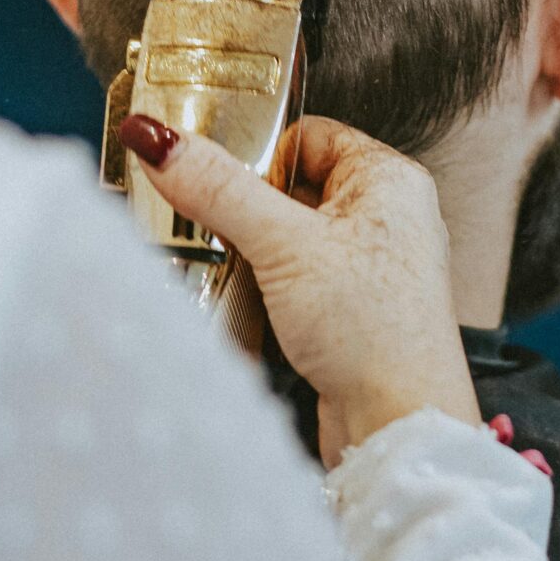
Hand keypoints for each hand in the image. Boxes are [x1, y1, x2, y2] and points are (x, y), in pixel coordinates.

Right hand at [120, 113, 479, 465]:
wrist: (399, 425)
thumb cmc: (375, 333)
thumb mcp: (285, 246)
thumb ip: (219, 190)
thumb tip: (159, 138)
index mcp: (389, 179)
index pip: (307, 135)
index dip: (259, 154)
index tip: (214, 177)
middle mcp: (387, 217)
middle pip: (293, 186)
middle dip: (247, 208)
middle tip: (210, 226)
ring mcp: (371, 266)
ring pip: (290, 236)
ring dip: (253, 252)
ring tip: (233, 269)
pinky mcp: (353, 310)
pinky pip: (296, 278)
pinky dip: (267, 286)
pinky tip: (251, 302)